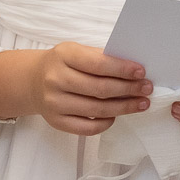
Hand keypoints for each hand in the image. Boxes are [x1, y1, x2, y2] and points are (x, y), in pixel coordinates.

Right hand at [29, 43, 150, 135]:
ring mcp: (54, 103)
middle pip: (100, 88)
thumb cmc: (63, 64)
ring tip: (141, 103)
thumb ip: (101, 58)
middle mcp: (56, 80)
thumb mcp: (76, 51)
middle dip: (128, 89)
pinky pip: (87, 128)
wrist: (33, 81)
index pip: (98, 64)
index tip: (141, 72)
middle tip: (146, 89)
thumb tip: (134, 71)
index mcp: (64, 56)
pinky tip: (116, 115)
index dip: (122, 69)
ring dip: (124, 107)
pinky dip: (106, 122)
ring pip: (97, 109)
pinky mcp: (56, 122)